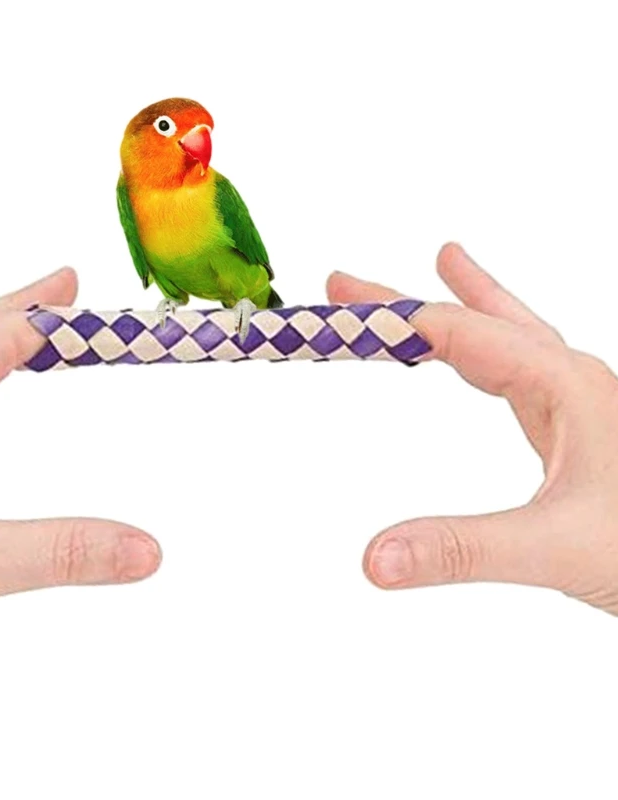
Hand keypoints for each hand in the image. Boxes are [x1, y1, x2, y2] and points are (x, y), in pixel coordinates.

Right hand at [328, 243, 617, 613]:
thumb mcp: (553, 548)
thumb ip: (460, 550)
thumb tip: (372, 558)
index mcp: (562, 382)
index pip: (454, 331)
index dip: (387, 320)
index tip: (330, 315)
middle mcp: (569, 379)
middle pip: (472, 320)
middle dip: (405, 301)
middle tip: (343, 283)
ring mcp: (575, 402)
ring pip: (504, 336)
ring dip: (457, 309)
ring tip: (441, 266)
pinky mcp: (574, 431)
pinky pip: (517, 372)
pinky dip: (483, 353)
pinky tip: (480, 365)